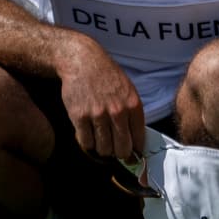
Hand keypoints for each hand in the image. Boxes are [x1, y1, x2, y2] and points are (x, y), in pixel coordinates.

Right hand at [56, 35, 146, 160]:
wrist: (83, 62)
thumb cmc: (108, 77)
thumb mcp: (129, 91)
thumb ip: (133, 115)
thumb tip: (136, 143)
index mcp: (133, 106)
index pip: (138, 140)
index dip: (135, 151)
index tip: (132, 156)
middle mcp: (117, 112)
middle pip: (121, 149)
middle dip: (119, 154)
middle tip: (115, 151)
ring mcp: (97, 115)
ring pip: (103, 149)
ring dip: (102, 150)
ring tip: (101, 141)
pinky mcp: (79, 116)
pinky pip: (86, 143)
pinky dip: (88, 144)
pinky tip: (89, 135)